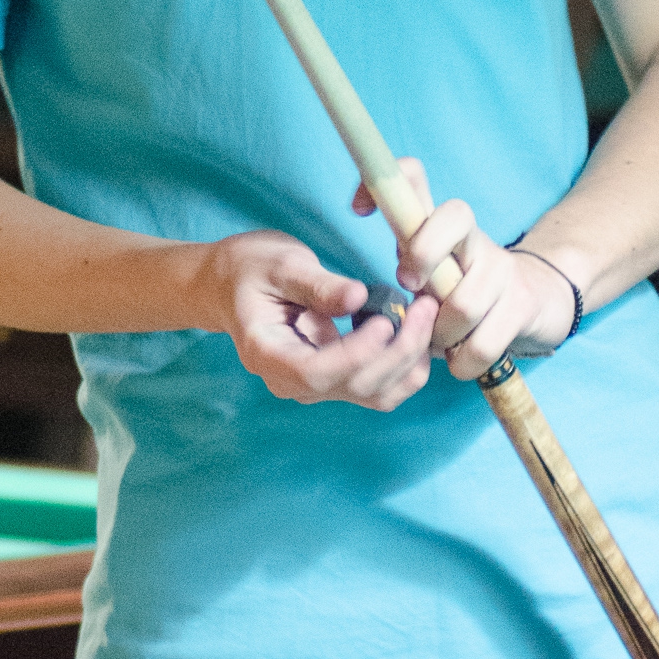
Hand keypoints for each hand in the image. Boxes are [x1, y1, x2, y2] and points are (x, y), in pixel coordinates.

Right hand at [202, 228, 438, 409]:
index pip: (316, 372)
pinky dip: (408, 366)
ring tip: (425, 314)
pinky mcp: (339, 380)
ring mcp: (318, 386)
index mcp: (268, 355)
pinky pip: (382, 388)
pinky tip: (418, 331)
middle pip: (355, 385)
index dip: (356, 353)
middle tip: (424, 305)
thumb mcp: (279, 264)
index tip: (384, 320)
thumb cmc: (250, 269)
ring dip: (410, 361)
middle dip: (398, 350)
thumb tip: (359, 298)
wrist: (233, 284)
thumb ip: (318, 285)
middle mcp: (293, 383)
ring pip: (376, 394)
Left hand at [352, 160, 577, 377]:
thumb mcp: (426, 264)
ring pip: (463, 304)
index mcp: (440, 224)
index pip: (414, 176)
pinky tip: (460, 358)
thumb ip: (400, 248)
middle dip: (423, 259)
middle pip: (454, 216)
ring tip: (439, 339)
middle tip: (412, 289)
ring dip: (441, 335)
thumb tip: (357, 228)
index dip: (382, 186)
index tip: (357, 212)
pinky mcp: (523, 304)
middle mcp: (473, 237)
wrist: (534, 301)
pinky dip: (462, 363)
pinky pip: (481, 345)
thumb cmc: (460, 286)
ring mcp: (502, 268)